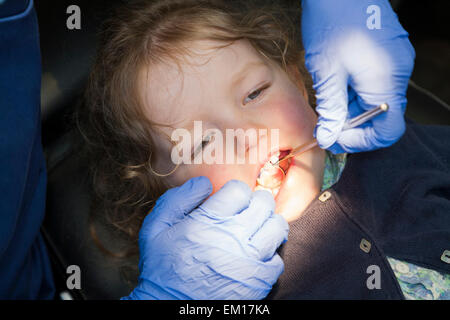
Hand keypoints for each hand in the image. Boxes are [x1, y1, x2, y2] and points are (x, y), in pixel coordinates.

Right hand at [122, 176, 288, 299]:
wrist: (169, 308)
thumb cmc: (162, 268)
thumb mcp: (155, 229)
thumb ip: (176, 200)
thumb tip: (204, 182)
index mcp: (208, 221)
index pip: (239, 190)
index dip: (236, 191)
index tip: (231, 199)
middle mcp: (233, 237)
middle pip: (263, 204)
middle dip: (257, 201)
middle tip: (249, 209)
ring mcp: (249, 260)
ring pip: (277, 228)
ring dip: (269, 223)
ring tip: (258, 228)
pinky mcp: (258, 281)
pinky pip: (278, 259)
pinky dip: (270, 255)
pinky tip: (257, 255)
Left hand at [302, 0, 414, 153]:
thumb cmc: (332, 22)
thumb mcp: (327, 73)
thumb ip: (331, 110)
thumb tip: (328, 137)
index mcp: (386, 82)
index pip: (387, 132)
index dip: (360, 141)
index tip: (335, 138)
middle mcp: (397, 74)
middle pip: (380, 117)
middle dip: (351, 124)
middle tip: (324, 123)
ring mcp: (394, 61)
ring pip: (374, 99)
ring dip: (350, 107)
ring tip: (326, 100)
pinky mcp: (386, 53)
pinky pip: (374, 82)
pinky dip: (354, 90)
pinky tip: (335, 84)